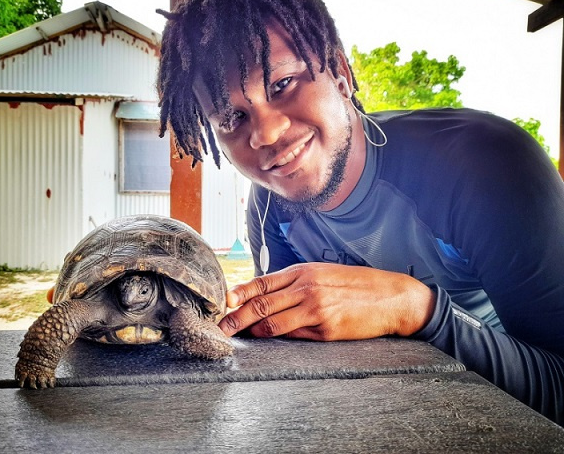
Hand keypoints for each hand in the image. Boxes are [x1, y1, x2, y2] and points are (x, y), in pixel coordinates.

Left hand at [218, 263, 434, 340]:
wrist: (392, 298)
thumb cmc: (357, 285)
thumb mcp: (324, 273)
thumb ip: (296, 283)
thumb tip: (267, 297)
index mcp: (304, 272)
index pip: (262, 282)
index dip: (239, 293)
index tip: (224, 303)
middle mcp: (306, 288)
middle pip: (261, 304)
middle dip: (236, 317)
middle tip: (221, 328)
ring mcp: (316, 310)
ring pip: (273, 323)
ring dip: (252, 331)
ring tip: (238, 337)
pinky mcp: (326, 330)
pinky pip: (295, 336)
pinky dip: (280, 339)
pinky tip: (269, 341)